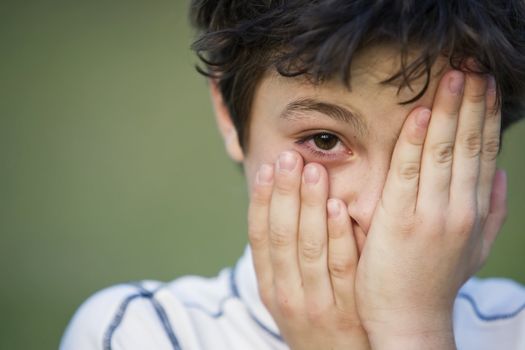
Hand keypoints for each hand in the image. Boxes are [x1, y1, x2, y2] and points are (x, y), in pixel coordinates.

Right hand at [248, 152, 369, 349]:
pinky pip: (343, 267)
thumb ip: (283, 259)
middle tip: (288, 157)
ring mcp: (317, 303)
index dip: (260, 201)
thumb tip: (281, 207)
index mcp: (269, 287)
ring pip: (309, 246)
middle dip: (283, 193)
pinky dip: (339, 235)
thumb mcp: (287, 296)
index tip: (265, 168)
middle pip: (282, 235)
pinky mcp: (348, 310)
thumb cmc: (314, 323)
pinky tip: (338, 206)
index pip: (259, 236)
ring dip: (309, 205)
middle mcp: (287, 294)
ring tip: (311, 169)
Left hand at [355, 70, 506, 348]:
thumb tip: (502, 174)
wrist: (410, 320)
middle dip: (470, 104)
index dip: (485, 117)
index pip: (482, 154)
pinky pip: (407, 174)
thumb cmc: (436, 281)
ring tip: (452, 78)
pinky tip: (418, 114)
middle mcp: (458, 209)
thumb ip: (493, 211)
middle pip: (465, 147)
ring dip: (447, 112)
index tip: (486, 86)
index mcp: (475, 212)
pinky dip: (413, 142)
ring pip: (441, 154)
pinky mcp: (399, 222)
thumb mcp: (474, 248)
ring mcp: (430, 215)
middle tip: (470, 67)